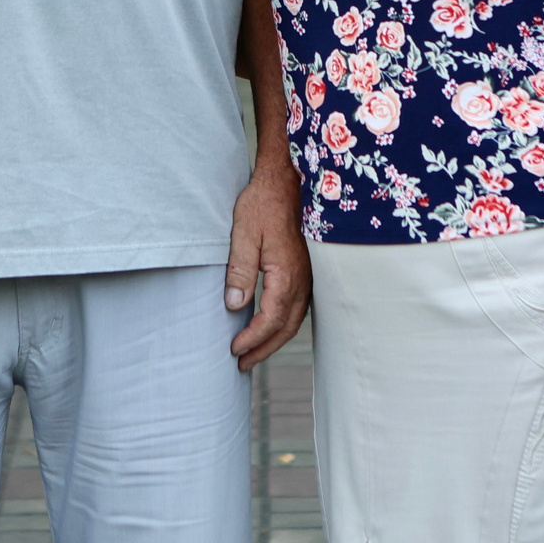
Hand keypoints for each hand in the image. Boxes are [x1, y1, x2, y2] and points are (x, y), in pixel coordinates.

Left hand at [224, 155, 309, 370]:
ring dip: (276, 339)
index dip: (252, 339)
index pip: (270, 320)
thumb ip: (240, 270)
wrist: (288, 178)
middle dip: (264, 349)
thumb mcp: (244, 233)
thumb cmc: (264, 203)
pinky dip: (286, 323)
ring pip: (296, 319)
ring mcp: (310, 276)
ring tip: (255, 351)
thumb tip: (233, 305)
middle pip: (286, 327)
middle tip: (242, 364)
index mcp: (286, 275)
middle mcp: (303, 280)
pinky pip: (301, 306)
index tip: (233, 350)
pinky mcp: (309, 269)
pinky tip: (274, 324)